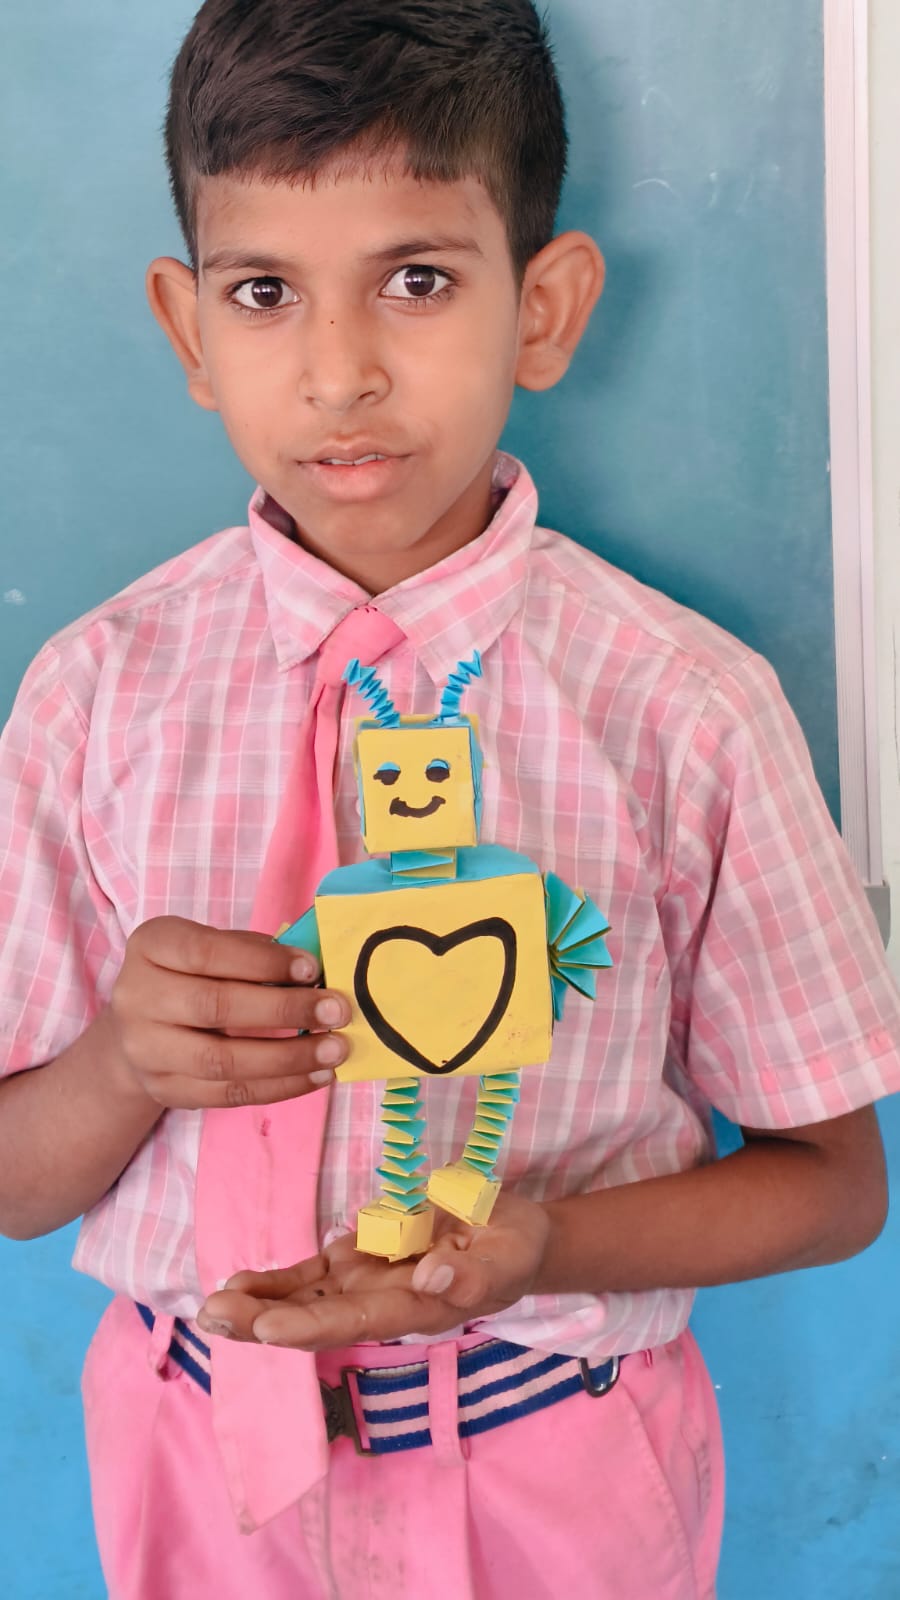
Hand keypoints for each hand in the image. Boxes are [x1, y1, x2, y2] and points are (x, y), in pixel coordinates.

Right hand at [107, 915, 349, 1109]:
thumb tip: (315, 970)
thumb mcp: (212, 948)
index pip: (206, 953)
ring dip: (288, 1058)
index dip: (263, 962)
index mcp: (151, 947)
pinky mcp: (165, 1089)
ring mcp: (146, 1049)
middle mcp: (138, 997)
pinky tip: (315, 1075)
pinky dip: (279, 1087)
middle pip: (215, 1007)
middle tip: (336, 1012)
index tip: (312, 970)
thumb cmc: (192, 975)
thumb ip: (254, 952)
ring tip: (334, 1050)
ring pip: (222, 1060)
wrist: (140, 1029)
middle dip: (284, 1010)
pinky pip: (228, 1094)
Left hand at [197, 1190, 552, 1348]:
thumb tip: (432, 1275)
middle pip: (318, 1318)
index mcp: (419, 1306)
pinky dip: (274, 1281)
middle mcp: (383, 1303)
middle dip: (263, 1321)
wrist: (511, 1235)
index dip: (311, 1326)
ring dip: (255, 1305)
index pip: (360, 1320)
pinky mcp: (357, 1261)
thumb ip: (474, 1272)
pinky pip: (309, 1276)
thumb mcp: (511, 1254)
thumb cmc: (515, 1246)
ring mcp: (365, 1283)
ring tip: (209, 1307)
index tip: (266, 1329)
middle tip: (213, 1317)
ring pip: (303, 1300)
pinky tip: (236, 1283)